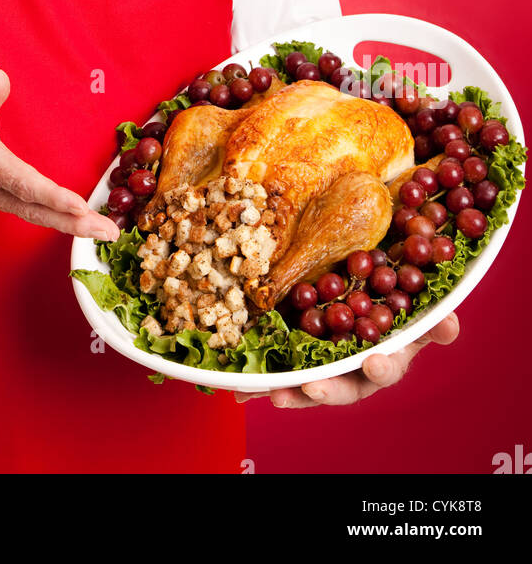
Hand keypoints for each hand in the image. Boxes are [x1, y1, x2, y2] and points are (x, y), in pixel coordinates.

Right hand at [0, 66, 119, 240]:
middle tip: (107, 232)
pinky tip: (82, 221)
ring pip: (37, 216)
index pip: (23, 183)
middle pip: (36, 211)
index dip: (51, 196)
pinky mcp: (4, 197)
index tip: (79, 205)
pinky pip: (34, 212)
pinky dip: (59, 219)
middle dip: (72, 223)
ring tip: (105, 232)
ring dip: (71, 225)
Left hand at [231, 311, 460, 407]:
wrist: (371, 294)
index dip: (381, 367)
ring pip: (307, 384)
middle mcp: (353, 370)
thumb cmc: (397, 308)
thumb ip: (434, 319)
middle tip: (312, 388)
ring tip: (272, 394)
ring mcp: (324, 367)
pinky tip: (239, 388)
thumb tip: (448, 322)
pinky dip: (260, 382)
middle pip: (342, 387)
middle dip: (327, 390)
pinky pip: (279, 372)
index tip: (373, 362)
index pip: (386, 368)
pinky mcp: (298, 360)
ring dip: (291, 391)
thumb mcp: (418, 310)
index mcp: (384, 358)